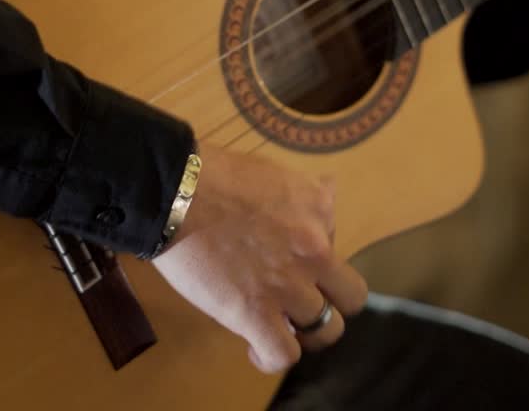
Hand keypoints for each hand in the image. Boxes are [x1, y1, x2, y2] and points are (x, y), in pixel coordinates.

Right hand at [150, 142, 368, 373]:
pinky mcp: (255, 314)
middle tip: (300, 298)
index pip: (336, 243)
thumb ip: (304, 190)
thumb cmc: (215, 174)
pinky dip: (270, 358)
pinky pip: (282, 354)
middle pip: (351, 296)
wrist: (176, 193)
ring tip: (280, 327)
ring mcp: (288, 287)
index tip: (288, 256)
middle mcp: (315, 252)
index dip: (313, 255)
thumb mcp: (276, 171)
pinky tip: (255, 349)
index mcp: (319, 210)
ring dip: (304, 332)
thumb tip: (324, 190)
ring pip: (326, 331)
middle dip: (330, 300)